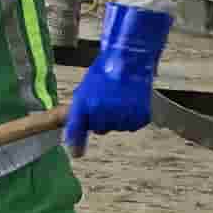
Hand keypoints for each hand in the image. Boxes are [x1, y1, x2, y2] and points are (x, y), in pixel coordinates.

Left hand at [65, 3, 171, 155]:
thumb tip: (75, 128)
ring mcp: (120, 116)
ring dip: (117, 117)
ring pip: (116, 126)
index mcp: (84, 104)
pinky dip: (131, 116)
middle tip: (107, 102)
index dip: (76, 142)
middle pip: (100, 129)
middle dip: (101, 120)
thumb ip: (80, 110)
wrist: (129, 59)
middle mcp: (101, 113)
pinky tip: (131, 101)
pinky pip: (131, 124)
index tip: (77, 153)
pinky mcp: (137, 117)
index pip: (77, 129)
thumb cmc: (105, 71)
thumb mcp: (86, 89)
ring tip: (120, 97)